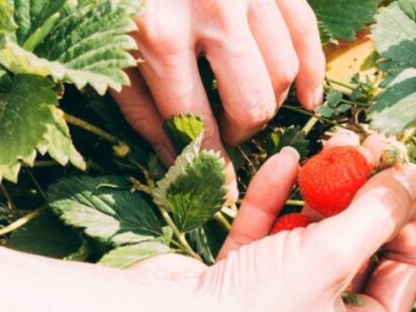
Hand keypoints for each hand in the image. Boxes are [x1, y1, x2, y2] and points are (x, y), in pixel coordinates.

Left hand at [112, 0, 325, 197]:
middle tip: (223, 135)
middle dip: (239, 132)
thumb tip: (176, 156)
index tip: (216, 190)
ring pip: (282, 72)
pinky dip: (312, 70)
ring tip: (244, 107)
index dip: (207, 164)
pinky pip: (306, 32)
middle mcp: (213, 13)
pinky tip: (308, 97)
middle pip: (252, 104)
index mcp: (159, 34)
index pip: (195, 123)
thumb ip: (138, 101)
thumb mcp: (103, 43)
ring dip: (267, 102)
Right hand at [131, 144, 415, 311]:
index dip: (408, 216)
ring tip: (329, 146)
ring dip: (321, 192)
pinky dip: (277, 200)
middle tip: (365, 147)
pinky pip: (270, 234)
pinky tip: (282, 162)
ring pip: (315, 236)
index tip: (401, 170)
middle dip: (363, 196)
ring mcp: (282, 304)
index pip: (406, 268)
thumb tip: (412, 177)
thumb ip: (376, 214)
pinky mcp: (240, 283)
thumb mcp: (331, 258)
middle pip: (361, 248)